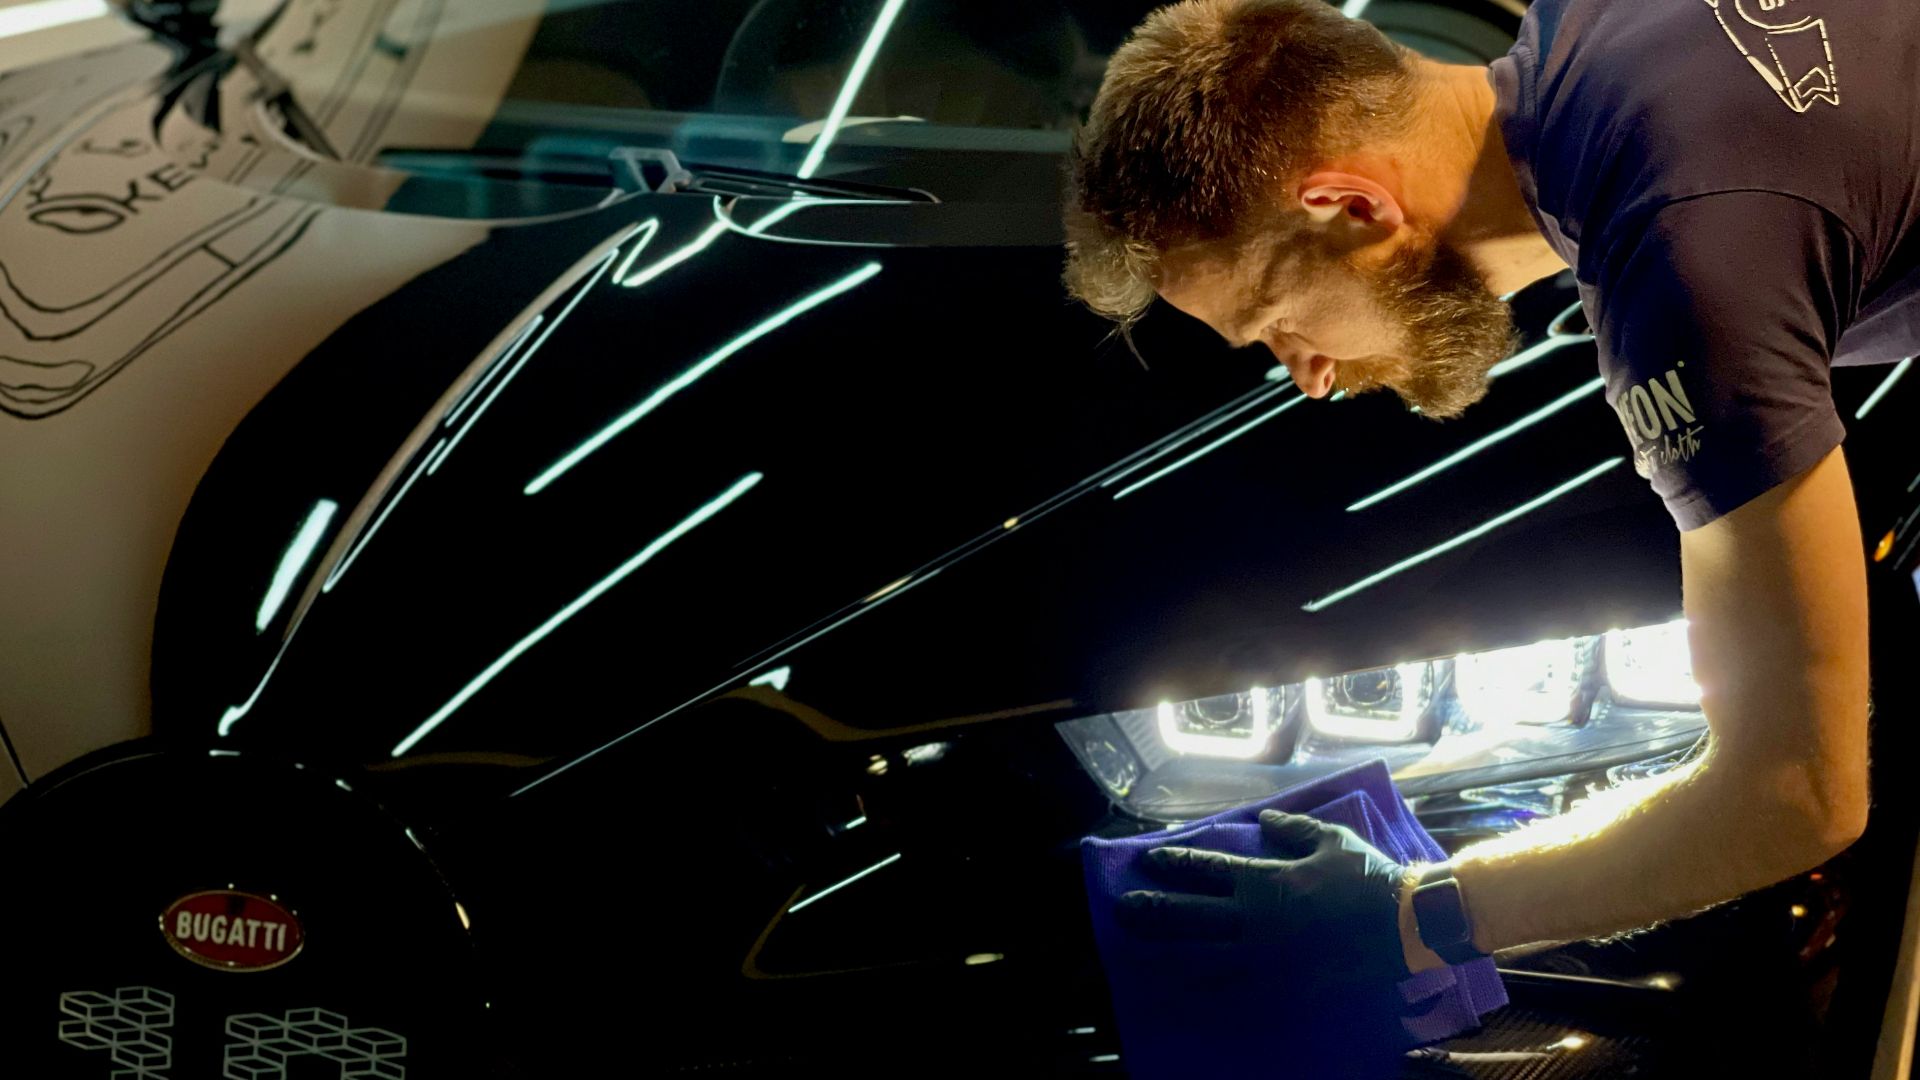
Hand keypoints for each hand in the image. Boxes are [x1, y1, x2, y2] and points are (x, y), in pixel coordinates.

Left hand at [1117, 810, 1412, 984]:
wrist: (1404, 927)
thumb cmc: (1367, 876)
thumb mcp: (1330, 839)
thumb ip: (1292, 829)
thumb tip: (1263, 819)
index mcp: (1266, 882)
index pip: (1207, 871)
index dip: (1175, 864)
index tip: (1150, 861)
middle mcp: (1256, 922)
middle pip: (1190, 918)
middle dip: (1153, 911)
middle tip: (1123, 908)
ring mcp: (1267, 959)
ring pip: (1203, 957)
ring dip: (1167, 952)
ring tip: (1138, 950)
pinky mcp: (1282, 986)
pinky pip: (1235, 989)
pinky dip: (1205, 988)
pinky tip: (1182, 989)